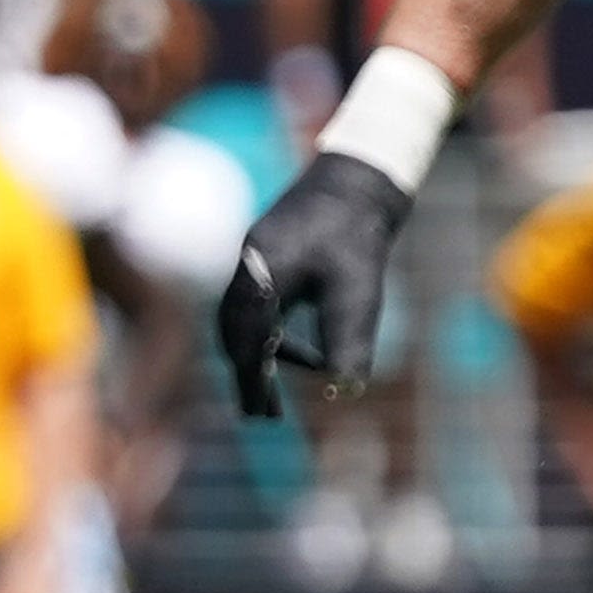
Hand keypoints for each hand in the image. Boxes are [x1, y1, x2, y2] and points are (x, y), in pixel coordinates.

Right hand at [215, 152, 414, 419]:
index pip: (248, 337)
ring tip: (267, 390)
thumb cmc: (359, 231)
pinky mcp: (262, 260)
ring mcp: (252, 262)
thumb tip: (346, 389)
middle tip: (261, 415)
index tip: (262, 413)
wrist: (358, 177)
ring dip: (251, 357)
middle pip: (233, 333)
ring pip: (238, 322)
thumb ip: (347, 339)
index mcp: (263, 271)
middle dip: (246, 375)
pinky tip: (283, 349)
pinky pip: (250, 307)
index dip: (253, 379)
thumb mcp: (358, 290)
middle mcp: (249, 266)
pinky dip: (262, 335)